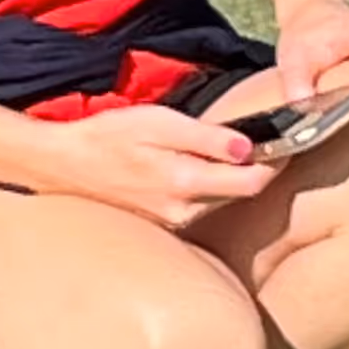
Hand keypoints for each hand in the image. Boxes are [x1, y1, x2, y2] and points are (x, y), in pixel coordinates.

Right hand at [30, 103, 279, 230]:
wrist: (63, 166)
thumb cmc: (107, 137)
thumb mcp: (158, 123)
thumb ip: (205, 137)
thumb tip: (248, 147)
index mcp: (184, 183)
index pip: (252, 182)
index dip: (275, 162)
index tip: (286, 142)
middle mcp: (183, 212)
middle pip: (240, 195)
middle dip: (256, 170)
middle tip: (267, 142)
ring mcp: (172, 223)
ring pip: (220, 202)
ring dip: (231, 181)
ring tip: (231, 154)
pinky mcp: (162, 225)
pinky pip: (199, 208)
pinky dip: (208, 190)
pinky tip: (198, 170)